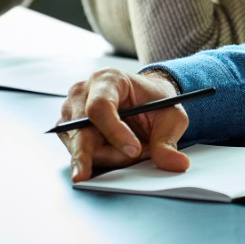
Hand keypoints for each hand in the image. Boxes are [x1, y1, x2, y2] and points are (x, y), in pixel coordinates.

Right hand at [57, 68, 189, 182]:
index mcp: (107, 79)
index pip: (99, 107)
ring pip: (81, 147)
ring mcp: (70, 113)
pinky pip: (79, 154)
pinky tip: (119, 152)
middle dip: (111, 153)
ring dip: (109, 157)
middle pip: (84, 132)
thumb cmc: (156, 102)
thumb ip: (169, 141)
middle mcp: (82, 94)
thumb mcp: (171, 117)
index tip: (134, 150)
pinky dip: (101, 160)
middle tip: (134, 159)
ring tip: (133, 150)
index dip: (115, 132)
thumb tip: (176, 164)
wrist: (147, 102)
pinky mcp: (68, 132)